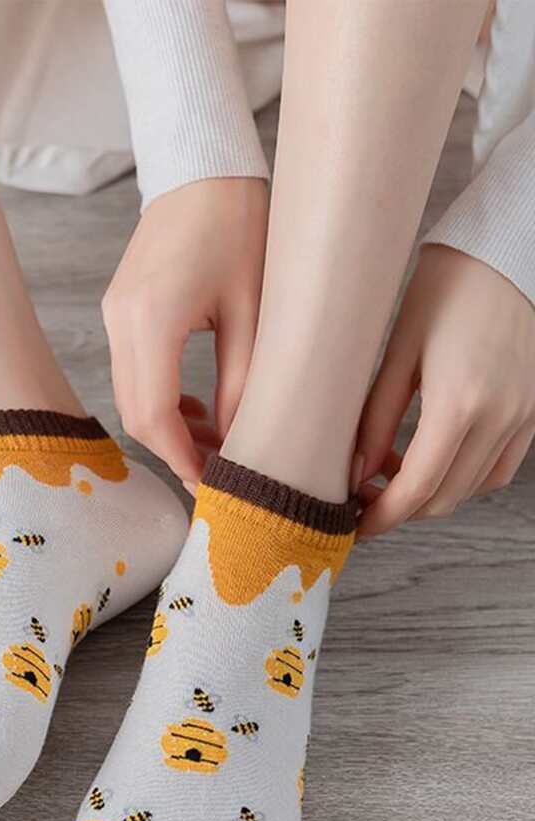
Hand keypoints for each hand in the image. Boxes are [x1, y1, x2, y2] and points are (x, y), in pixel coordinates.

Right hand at [102, 177, 267, 486]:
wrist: (203, 168)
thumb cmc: (239, 225)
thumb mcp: (255, 308)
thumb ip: (245, 381)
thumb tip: (239, 441)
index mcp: (153, 318)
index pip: (154, 414)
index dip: (183, 458)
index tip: (215, 483)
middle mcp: (121, 321)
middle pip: (135, 414)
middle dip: (176, 451)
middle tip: (222, 471)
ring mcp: (114, 315)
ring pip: (131, 398)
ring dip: (170, 428)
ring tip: (219, 441)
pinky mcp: (120, 311)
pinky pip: (133, 374)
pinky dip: (161, 402)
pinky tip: (200, 409)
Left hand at [356, 244, 534, 538]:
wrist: (513, 249)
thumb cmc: (448, 286)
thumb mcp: (398, 350)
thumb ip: (376, 418)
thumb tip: (357, 473)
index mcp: (459, 404)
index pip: (416, 489)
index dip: (381, 518)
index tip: (352, 524)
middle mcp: (499, 418)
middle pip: (444, 498)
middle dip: (400, 511)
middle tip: (363, 500)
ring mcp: (524, 417)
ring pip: (472, 488)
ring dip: (431, 495)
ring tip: (392, 475)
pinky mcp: (534, 411)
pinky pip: (499, 468)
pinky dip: (464, 478)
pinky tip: (434, 458)